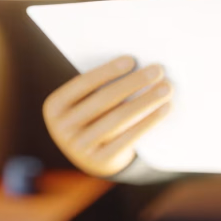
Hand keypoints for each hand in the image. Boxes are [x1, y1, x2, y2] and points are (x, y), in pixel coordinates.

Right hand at [43, 55, 172, 177]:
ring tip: (166, 88)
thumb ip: (100, 86)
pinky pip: (129, 138)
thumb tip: (138, 66)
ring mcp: (80, 148)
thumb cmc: (93, 117)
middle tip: (157, 70)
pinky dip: (149, 121)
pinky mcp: (100, 161)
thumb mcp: (86, 102)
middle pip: (103, 100)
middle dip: (133, 83)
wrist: (90, 157)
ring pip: (118, 119)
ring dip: (145, 101)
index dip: (107, 71)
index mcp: (54, 107)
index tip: (132, 59)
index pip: (82, 84)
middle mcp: (62, 129)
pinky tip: (164, 109)